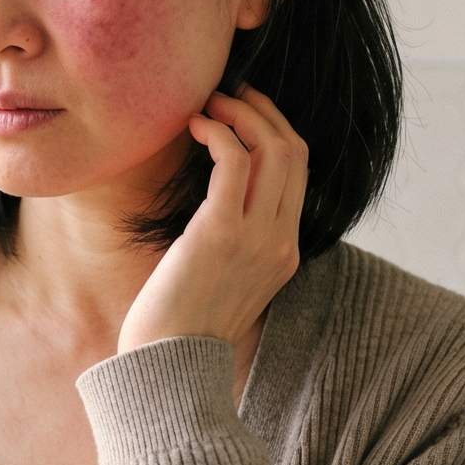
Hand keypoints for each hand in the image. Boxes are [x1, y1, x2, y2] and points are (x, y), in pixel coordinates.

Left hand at [119, 83, 305, 356]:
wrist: (166, 369)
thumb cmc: (177, 329)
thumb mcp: (219, 283)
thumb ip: (229, 246)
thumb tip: (210, 208)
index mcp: (285, 254)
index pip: (298, 175)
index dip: (275, 133)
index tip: (244, 114)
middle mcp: (280, 243)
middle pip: (294, 153)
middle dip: (264, 113)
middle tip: (228, 95)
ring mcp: (257, 238)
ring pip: (273, 149)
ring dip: (242, 115)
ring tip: (209, 104)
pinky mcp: (221, 233)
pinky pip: (234, 161)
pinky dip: (218, 133)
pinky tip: (194, 127)